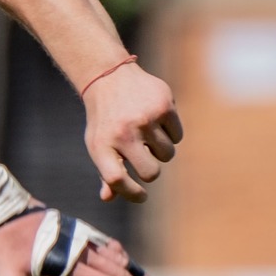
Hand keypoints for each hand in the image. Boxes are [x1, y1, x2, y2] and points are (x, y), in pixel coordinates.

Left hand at [0, 211, 166, 275]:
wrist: (5, 211)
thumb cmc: (5, 249)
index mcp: (68, 264)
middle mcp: (81, 251)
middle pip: (118, 274)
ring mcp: (83, 240)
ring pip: (117, 260)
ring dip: (137, 275)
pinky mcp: (80, 233)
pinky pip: (107, 247)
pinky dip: (122, 258)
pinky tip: (130, 267)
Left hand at [83, 61, 182, 203]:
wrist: (109, 78)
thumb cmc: (104, 119)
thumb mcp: (98, 144)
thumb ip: (105, 170)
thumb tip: (109, 197)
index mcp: (102, 145)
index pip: (117, 179)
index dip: (131, 193)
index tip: (141, 196)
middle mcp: (123, 133)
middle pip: (150, 173)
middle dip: (151, 171)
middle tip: (145, 158)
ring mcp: (145, 119)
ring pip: (167, 155)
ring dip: (161, 150)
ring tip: (148, 134)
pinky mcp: (164, 106)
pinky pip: (178, 136)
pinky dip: (170, 133)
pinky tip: (156, 120)